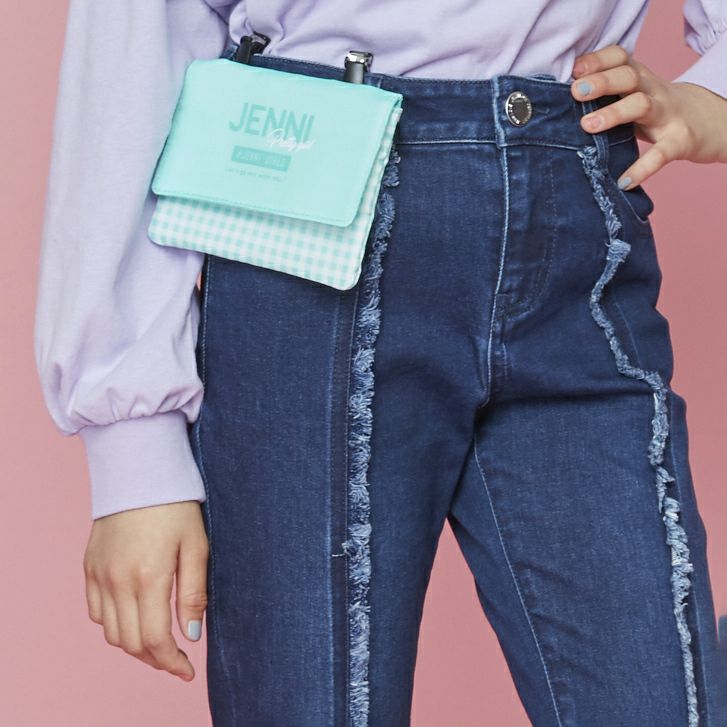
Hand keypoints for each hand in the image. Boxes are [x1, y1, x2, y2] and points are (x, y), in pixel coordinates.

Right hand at [83, 501, 208, 680]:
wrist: (139, 471)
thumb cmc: (176, 505)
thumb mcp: (196, 545)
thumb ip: (193, 592)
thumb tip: (192, 635)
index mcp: (148, 577)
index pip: (155, 640)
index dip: (172, 663)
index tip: (187, 670)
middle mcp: (117, 581)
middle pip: (130, 644)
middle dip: (155, 659)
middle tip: (176, 659)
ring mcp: (99, 575)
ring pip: (111, 632)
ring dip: (134, 645)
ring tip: (158, 641)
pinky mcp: (90, 567)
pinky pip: (96, 611)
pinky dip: (114, 624)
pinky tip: (134, 616)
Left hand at [569, 44, 726, 188]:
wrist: (704, 122)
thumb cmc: (653, 112)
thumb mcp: (631, 97)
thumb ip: (603, 98)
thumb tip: (556, 108)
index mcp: (639, 78)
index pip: (621, 57)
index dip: (598, 60)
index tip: (575, 71)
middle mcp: (652, 90)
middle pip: (629, 77)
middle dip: (602, 82)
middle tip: (576, 93)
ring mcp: (667, 114)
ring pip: (642, 105)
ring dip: (614, 113)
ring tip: (587, 126)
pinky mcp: (679, 140)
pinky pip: (661, 154)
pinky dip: (643, 168)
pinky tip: (624, 181)